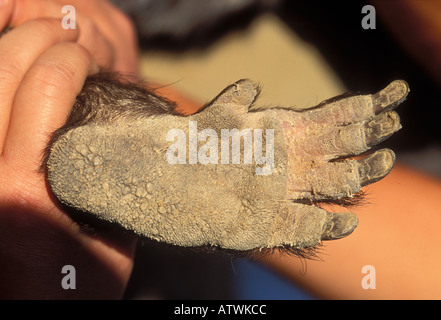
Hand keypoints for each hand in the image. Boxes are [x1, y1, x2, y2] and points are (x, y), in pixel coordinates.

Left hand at [0, 0, 137, 298]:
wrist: (38, 310)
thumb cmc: (81, 284)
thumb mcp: (113, 233)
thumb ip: (114, 176)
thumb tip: (116, 124)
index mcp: (29, 190)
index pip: (44, 90)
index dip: (70, 59)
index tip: (90, 57)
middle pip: (2, 71)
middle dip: (38, 38)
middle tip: (66, 36)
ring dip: (13, 49)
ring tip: (42, 43)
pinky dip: (0, 80)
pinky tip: (19, 74)